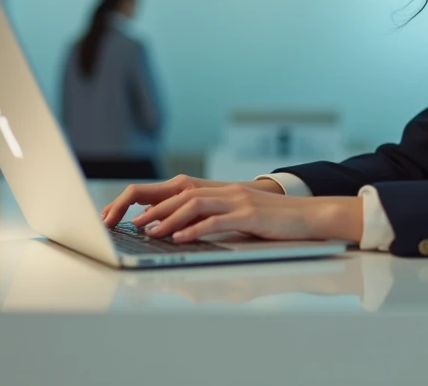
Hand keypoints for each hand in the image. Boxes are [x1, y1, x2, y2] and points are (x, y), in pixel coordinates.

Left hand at [101, 174, 282, 226]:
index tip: (121, 214)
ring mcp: (236, 200)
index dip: (143, 199)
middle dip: (147, 208)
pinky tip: (180, 238)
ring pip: (193, 203)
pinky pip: (217, 220)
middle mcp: (222, 190)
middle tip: (125, 223)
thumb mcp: (234, 215)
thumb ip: (207, 218)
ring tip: (150, 233)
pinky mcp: (249, 214)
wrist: (307, 215)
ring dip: (167, 218)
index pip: (170, 189)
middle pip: (176, 193)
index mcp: (215, 189)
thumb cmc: (270, 219)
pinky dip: (196, 229)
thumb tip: (174, 230)